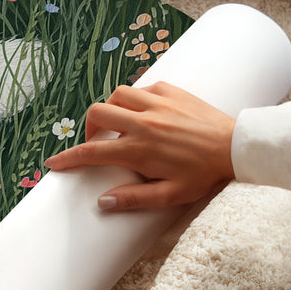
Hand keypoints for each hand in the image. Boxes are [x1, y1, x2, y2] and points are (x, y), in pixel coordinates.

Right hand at [44, 82, 235, 210]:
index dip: (68, 158)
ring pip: (117, 95)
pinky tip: (144, 112)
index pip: (92, 152)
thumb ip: (134, 199)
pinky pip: (142, 88)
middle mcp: (143, 122)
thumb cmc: (204, 174)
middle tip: (97, 142)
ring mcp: (157, 103)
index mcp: (139, 149)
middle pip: (97, 114)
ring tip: (119, 124)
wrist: (236, 147)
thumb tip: (102, 201)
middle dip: (88, 128)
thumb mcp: (170, 195)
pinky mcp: (171, 91)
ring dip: (111, 109)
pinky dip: (136, 99)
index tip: (54, 163)